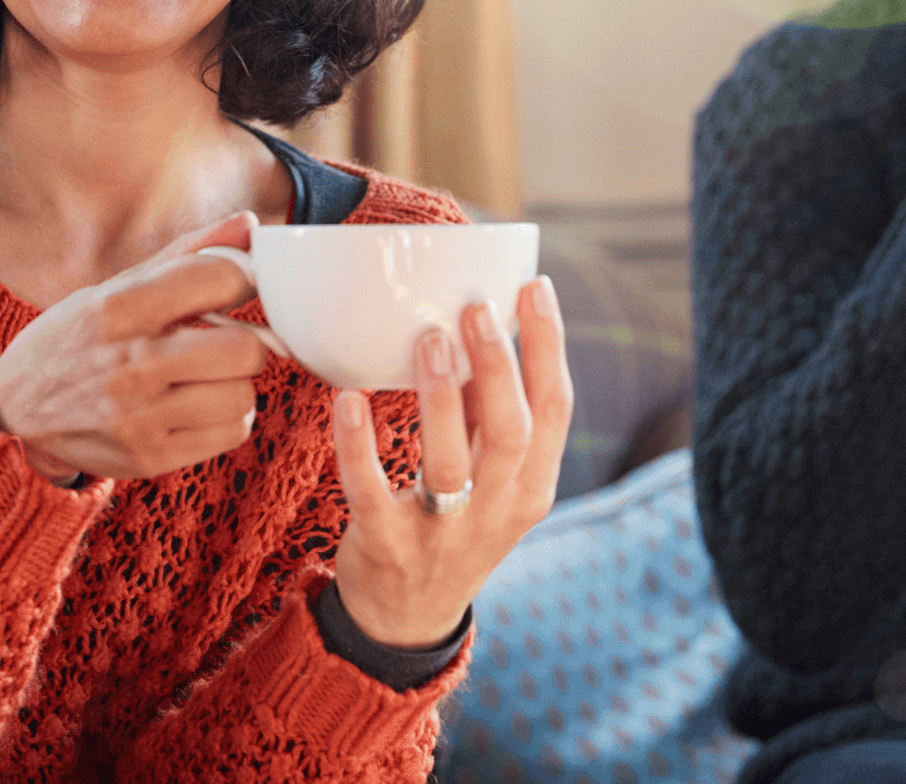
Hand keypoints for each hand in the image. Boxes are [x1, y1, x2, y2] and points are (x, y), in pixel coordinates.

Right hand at [0, 211, 267, 482]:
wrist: (14, 410)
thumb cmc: (75, 339)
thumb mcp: (115, 289)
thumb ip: (186, 255)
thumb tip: (250, 224)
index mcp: (116, 309)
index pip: (218, 279)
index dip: (241, 279)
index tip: (235, 286)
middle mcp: (126, 365)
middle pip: (244, 350)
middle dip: (244, 341)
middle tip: (223, 341)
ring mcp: (137, 418)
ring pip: (242, 396)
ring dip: (233, 383)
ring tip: (204, 377)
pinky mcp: (148, 458)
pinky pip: (232, 433)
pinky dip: (227, 417)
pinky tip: (198, 405)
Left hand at [330, 277, 572, 650]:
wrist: (407, 619)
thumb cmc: (451, 525)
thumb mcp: (489, 478)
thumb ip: (485, 414)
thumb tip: (478, 326)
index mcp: (532, 485)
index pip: (557, 410)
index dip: (549, 346)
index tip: (535, 287)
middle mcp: (497, 510)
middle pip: (512, 431)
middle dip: (499, 365)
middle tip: (475, 306)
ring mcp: (444, 533)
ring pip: (452, 463)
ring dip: (440, 397)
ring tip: (427, 337)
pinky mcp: (388, 545)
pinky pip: (372, 491)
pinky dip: (359, 445)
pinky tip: (347, 399)